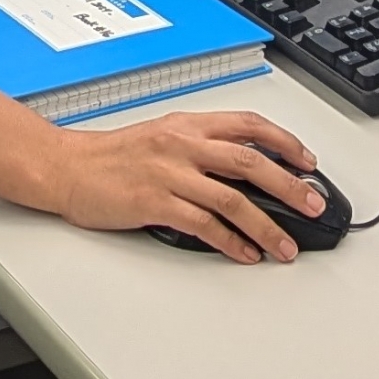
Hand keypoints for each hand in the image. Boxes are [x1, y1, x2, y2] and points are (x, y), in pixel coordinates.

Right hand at [50, 111, 325, 263]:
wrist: (65, 168)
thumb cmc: (109, 157)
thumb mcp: (160, 137)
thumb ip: (199, 149)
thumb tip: (243, 172)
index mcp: (187, 125)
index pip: (249, 125)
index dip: (285, 142)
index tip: (308, 161)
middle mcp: (181, 145)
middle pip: (251, 162)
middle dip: (290, 186)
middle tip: (314, 205)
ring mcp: (168, 174)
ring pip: (233, 199)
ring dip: (267, 226)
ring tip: (286, 246)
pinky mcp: (154, 202)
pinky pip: (204, 225)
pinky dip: (230, 242)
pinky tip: (245, 253)